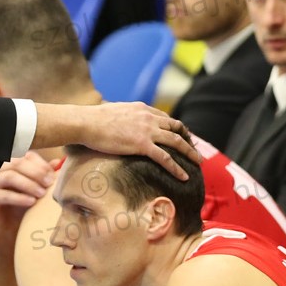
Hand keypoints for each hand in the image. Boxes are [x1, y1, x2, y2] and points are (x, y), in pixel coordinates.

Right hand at [0, 153, 56, 240]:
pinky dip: (18, 198)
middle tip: (49, 183)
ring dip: (28, 183)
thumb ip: (45, 177)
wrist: (5, 232)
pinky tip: (31, 202)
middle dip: (36, 171)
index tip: (53, 175)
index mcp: (11, 166)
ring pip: (8, 176)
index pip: (25, 156)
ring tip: (42, 194)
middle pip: (16, 162)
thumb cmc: (21, 209)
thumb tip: (59, 163)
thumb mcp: (36, 192)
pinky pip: (1, 195)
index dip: (40, 163)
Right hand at [77, 103, 199, 179]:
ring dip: (189, 153)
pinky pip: (165, 158)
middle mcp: (149, 118)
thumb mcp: (113, 111)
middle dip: (188, 139)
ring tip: (198, 162)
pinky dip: (177, 168)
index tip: (183, 136)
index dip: (177, 128)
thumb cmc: (93, 119)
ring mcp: (147, 131)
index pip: (166, 118)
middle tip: (195, 149)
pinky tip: (184, 176)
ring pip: (176, 142)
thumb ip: (123, 116)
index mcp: (142, 109)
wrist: (86, 122)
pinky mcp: (142, 145)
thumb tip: (119, 120)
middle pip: (176, 128)